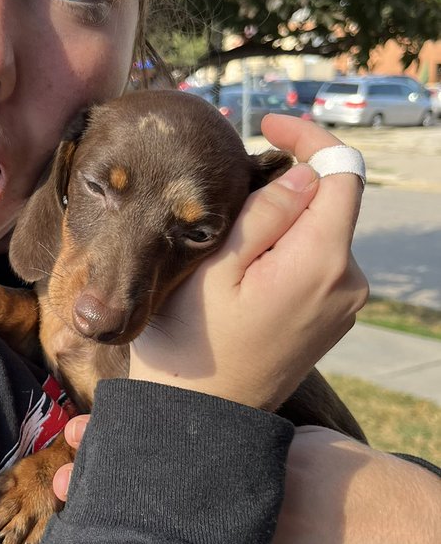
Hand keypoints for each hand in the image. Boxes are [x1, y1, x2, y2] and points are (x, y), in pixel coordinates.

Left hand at [55, 420, 440, 543]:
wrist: (411, 537)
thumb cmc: (352, 481)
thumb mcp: (299, 447)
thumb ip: (246, 442)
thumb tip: (191, 423)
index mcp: (253, 470)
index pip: (171, 455)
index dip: (116, 445)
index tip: (76, 431)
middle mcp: (249, 515)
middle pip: (158, 505)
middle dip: (102, 488)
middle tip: (57, 478)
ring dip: (123, 538)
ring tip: (74, 522)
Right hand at [127, 115, 367, 409]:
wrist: (201, 418)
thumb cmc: (193, 342)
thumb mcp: (216, 267)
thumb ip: (266, 213)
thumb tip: (305, 173)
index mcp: (323, 262)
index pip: (342, 171)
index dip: (308, 137)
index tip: (264, 125)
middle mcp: (349, 282)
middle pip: (332, 199)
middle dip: (288, 181)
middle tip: (227, 193)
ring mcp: (344, 304)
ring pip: (323, 229)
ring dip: (284, 217)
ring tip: (226, 242)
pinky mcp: (332, 317)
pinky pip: (319, 260)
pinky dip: (288, 246)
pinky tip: (244, 269)